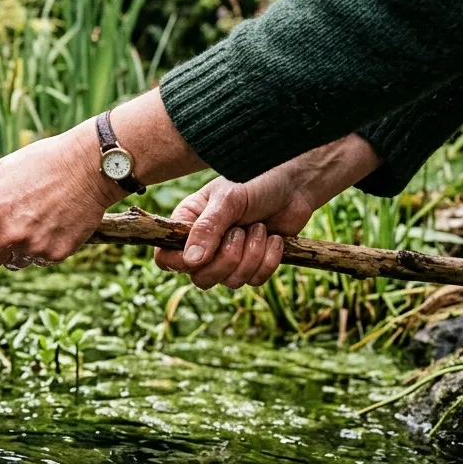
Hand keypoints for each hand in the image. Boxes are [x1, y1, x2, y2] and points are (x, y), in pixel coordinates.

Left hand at [0, 123, 124, 274]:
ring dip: (12, 250)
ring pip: (9, 263)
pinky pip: (35, 260)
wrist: (90, 166)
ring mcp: (33, 248)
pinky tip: (49, 223)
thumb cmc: (38, 163)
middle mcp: (8, 234)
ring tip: (29, 219)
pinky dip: (37, 248)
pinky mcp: (55, 255)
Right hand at [154, 134, 381, 288]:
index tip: (201, 255)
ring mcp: (228, 257)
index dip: (180, 263)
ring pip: (230, 281)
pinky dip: (268, 260)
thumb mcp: (228, 200)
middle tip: (240, 232)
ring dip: (251, 255)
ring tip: (260, 227)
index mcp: (187, 224)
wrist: (296, 184)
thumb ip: (207, 229)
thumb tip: (191, 261)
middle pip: (200, 278)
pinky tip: (274, 238)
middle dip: (227, 259)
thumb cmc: (256, 182)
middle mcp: (203, 245)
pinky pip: (254, 281)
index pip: (166, 258)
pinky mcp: (253, 264)